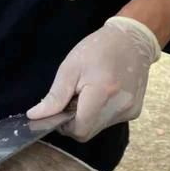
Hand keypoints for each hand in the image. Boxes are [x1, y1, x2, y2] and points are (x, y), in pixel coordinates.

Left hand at [27, 17, 160, 141]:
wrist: (133, 38)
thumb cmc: (97, 49)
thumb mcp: (69, 68)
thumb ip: (54, 97)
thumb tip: (34, 116)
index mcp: (102, 93)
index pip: (79, 130)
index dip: (65, 126)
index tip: (61, 110)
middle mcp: (119, 106)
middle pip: (87, 132)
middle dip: (74, 121)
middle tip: (73, 99)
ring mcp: (130, 110)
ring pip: (97, 128)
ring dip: (87, 117)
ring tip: (88, 94)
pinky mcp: (135, 111)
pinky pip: (109, 122)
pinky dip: (100, 114)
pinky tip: (102, 96)